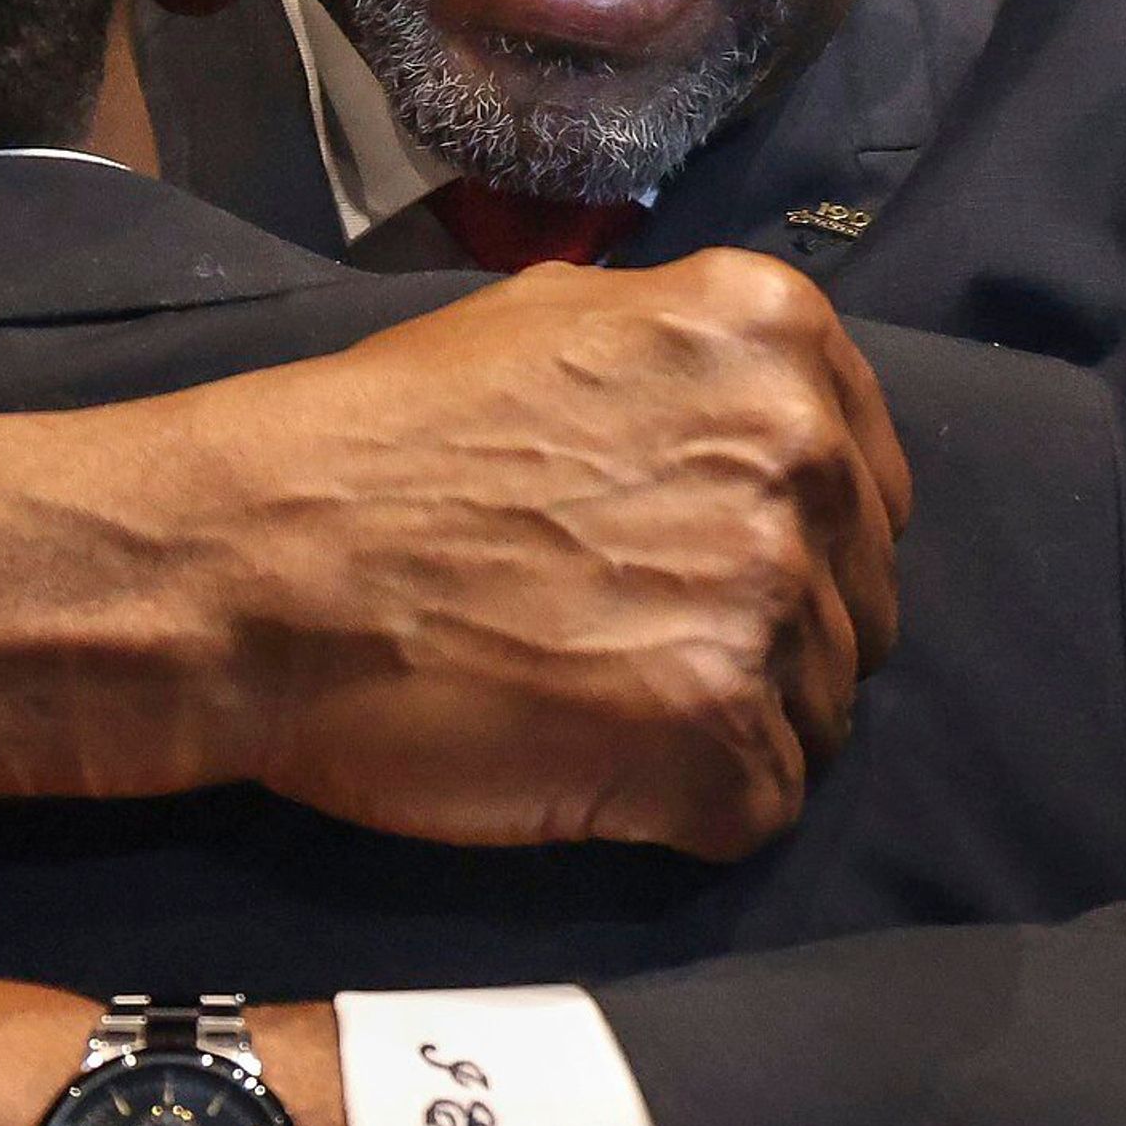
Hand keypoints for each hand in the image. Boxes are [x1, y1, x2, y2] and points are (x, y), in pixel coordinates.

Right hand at [0, 248, 910, 862]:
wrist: (256, 561)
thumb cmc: (377, 444)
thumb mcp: (557, 320)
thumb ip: (695, 364)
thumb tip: (777, 422)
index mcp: (775, 338)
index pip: (868, 479)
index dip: (796, 540)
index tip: (706, 569)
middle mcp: (798, 456)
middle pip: (858, 596)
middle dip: (771, 634)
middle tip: (636, 644)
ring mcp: (771, 599)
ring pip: (822, 705)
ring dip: (731, 723)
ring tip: (597, 700)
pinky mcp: (727, 734)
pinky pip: (766, 799)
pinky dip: (689, 805)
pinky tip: (590, 759)